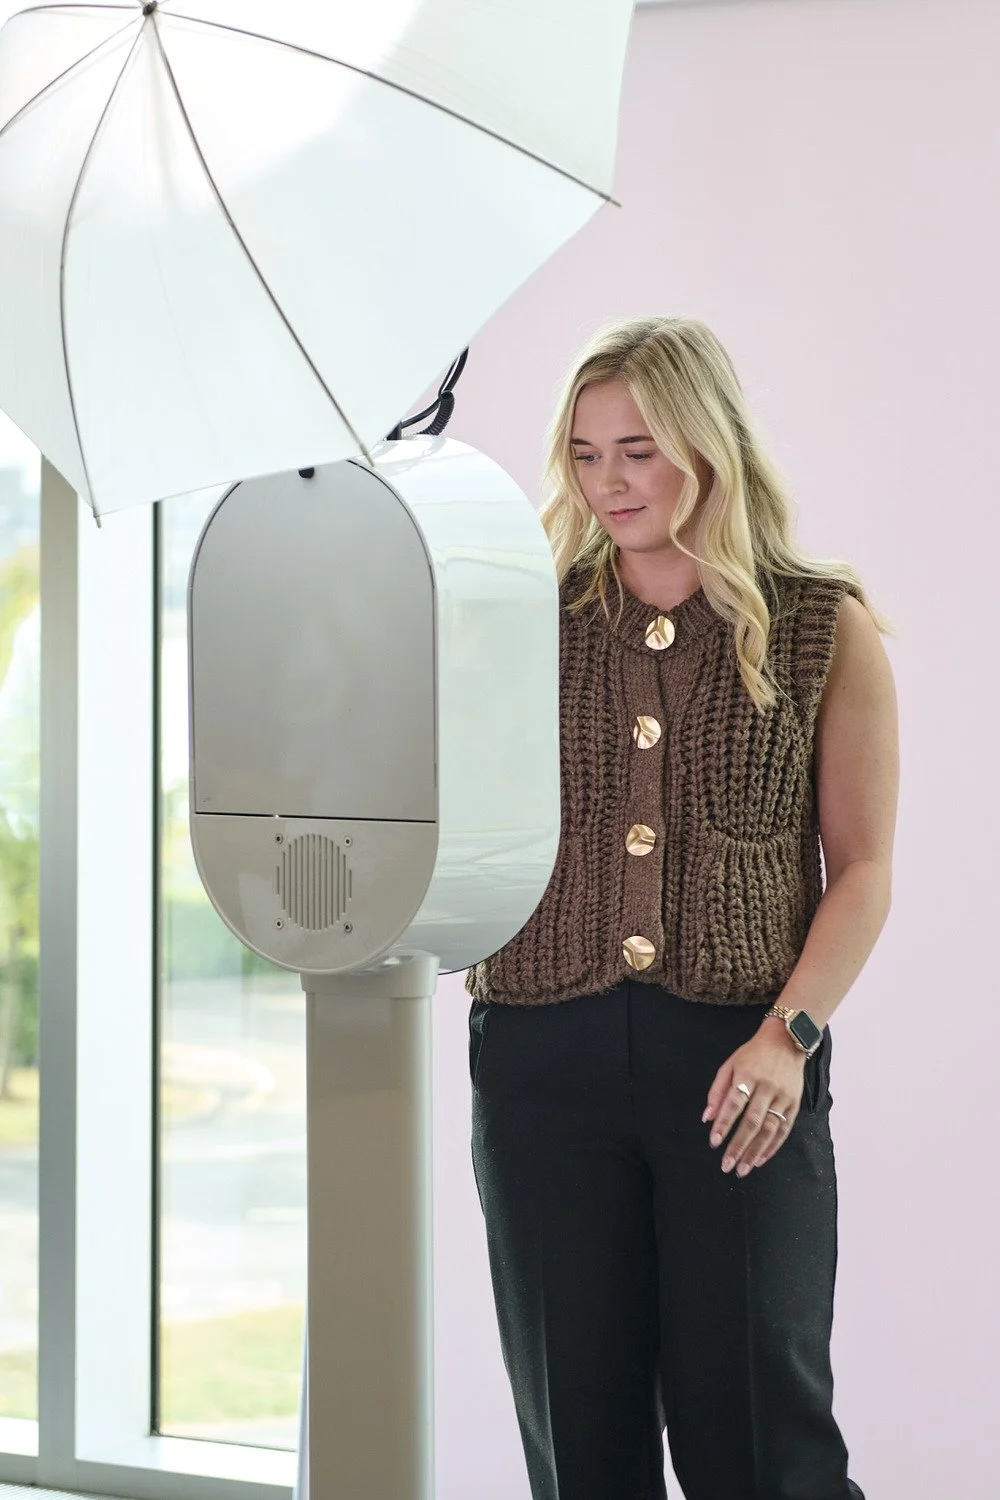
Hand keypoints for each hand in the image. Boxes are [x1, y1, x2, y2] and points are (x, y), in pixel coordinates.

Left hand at [701, 1023, 805, 1175]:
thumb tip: (707, 1118)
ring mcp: (783, 1097)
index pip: (734, 1103)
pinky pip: (784, 1130)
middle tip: (726, 1165)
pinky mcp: (795, 1104)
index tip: (714, 1142)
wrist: (787, 1041)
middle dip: (739, 1146)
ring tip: (743, 1169)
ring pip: (769, 1130)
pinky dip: (772, 1147)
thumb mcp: (730, 1064)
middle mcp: (768, 1087)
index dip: (724, 1124)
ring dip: (755, 1152)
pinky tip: (760, 1160)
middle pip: (752, 1121)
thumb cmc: (753, 1054)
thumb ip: (717, 1091)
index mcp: (748, 1075)